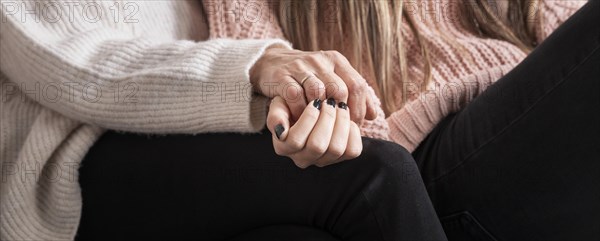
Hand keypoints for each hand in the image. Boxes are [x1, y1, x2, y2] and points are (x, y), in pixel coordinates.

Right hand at [251, 46, 376, 123]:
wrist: (271, 63)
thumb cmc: (306, 78)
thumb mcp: (331, 80)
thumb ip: (353, 94)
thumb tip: (372, 115)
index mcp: (336, 60)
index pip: (357, 84)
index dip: (359, 108)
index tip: (356, 126)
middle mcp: (320, 60)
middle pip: (340, 89)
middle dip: (341, 115)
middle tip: (339, 130)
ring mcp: (300, 67)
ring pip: (318, 91)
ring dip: (320, 113)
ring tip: (320, 126)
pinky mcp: (281, 76)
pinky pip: (295, 95)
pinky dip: (300, 110)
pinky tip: (301, 119)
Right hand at [266, 96, 362, 167]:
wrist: (307, 112)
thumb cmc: (291, 105)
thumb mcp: (279, 106)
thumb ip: (275, 115)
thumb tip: (281, 131)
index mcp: (283, 147)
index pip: (296, 140)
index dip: (309, 118)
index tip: (315, 101)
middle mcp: (301, 159)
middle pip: (317, 146)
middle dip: (327, 119)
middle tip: (329, 102)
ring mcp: (322, 161)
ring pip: (336, 149)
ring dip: (341, 123)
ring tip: (339, 107)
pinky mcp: (342, 158)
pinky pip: (353, 151)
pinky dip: (353, 132)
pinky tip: (346, 119)